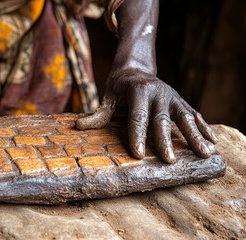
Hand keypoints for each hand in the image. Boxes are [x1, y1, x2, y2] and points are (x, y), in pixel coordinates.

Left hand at [76, 70, 217, 162]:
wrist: (136, 66)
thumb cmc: (119, 85)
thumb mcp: (107, 95)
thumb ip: (98, 113)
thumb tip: (79, 126)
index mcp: (138, 91)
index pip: (137, 117)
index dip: (137, 136)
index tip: (139, 155)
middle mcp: (159, 92)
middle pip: (162, 120)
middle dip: (165, 141)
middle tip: (168, 160)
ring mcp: (173, 97)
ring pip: (185, 118)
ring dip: (195, 136)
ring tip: (203, 153)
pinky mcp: (181, 101)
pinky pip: (195, 115)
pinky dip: (204, 128)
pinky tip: (212, 142)